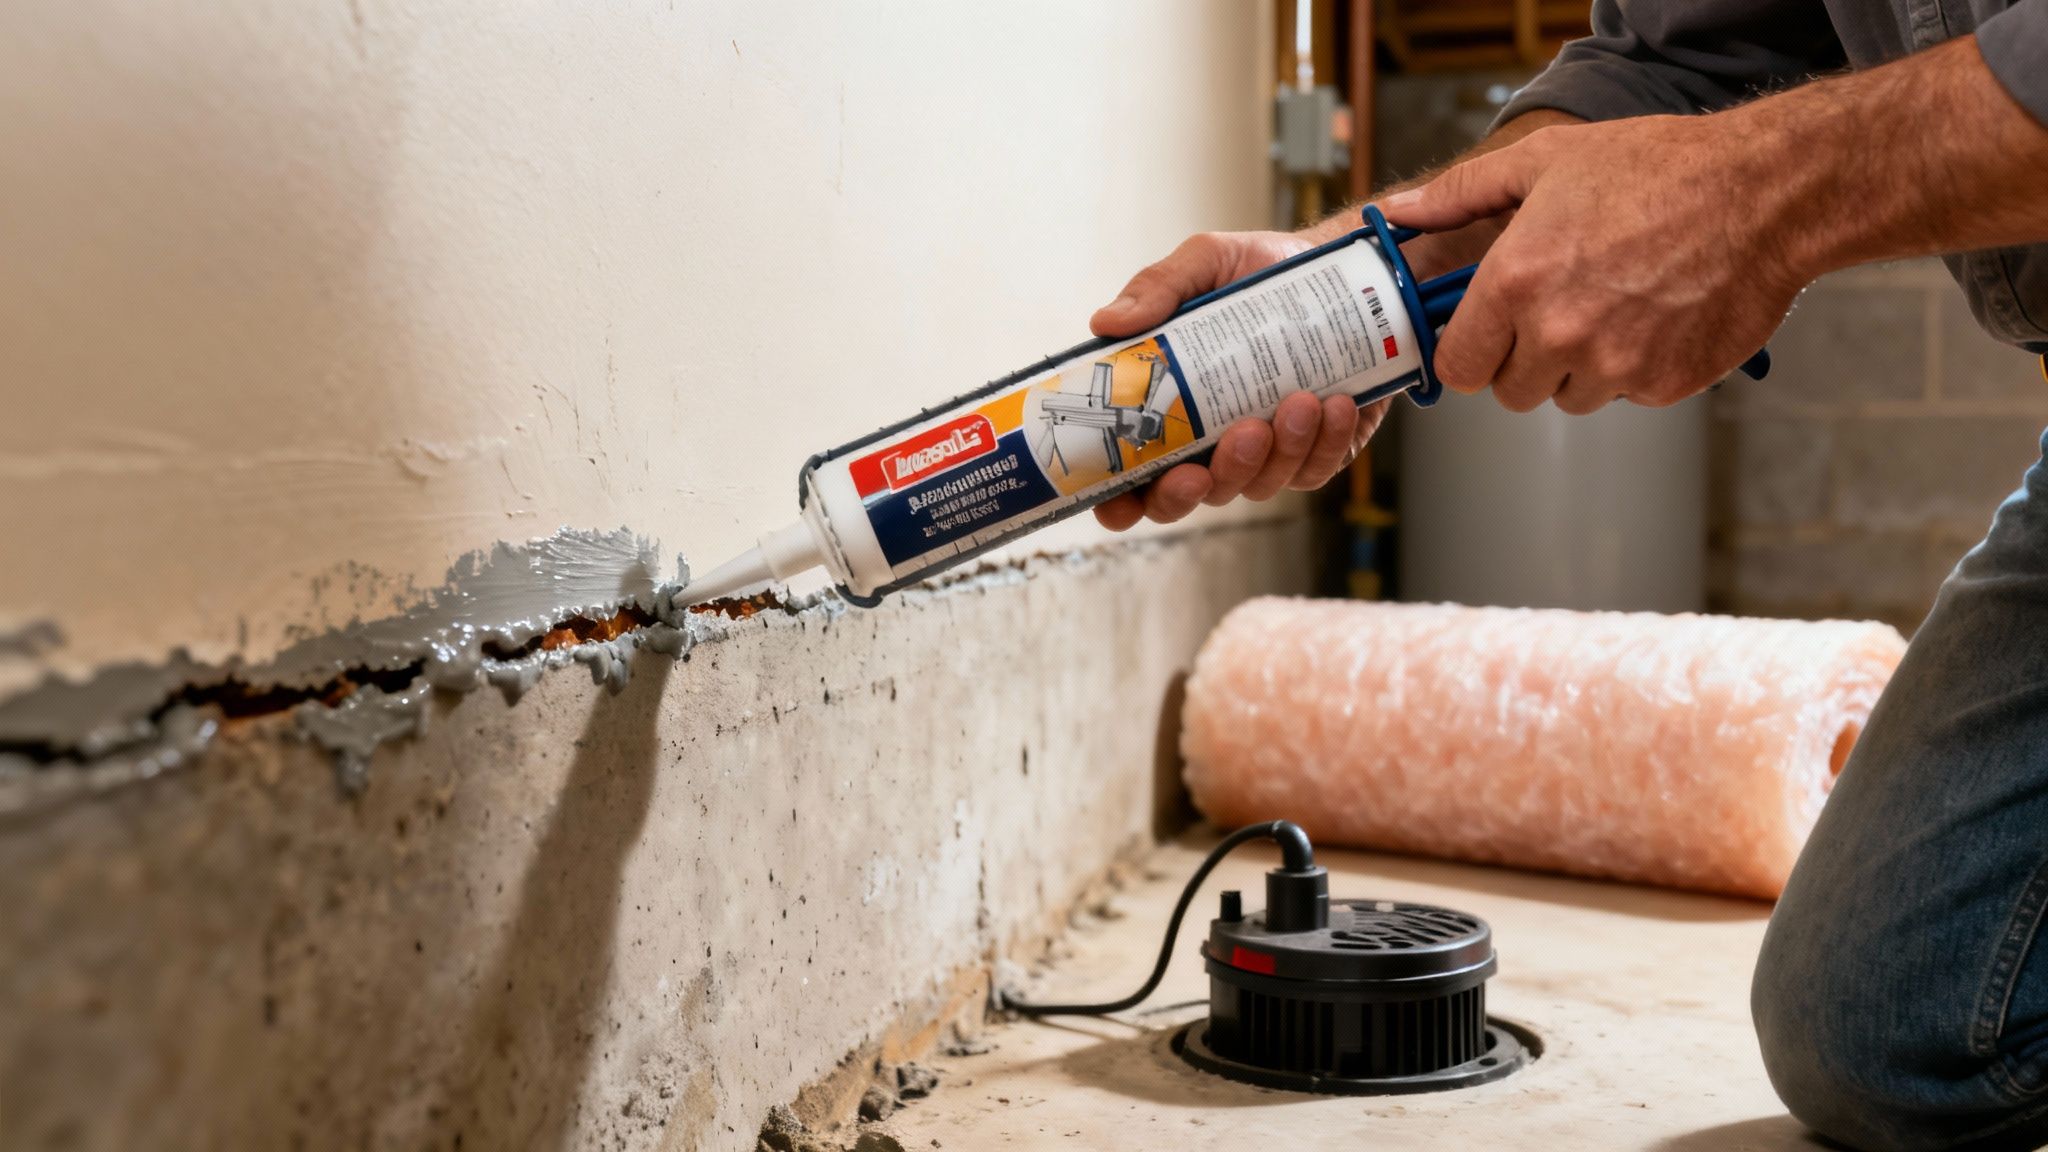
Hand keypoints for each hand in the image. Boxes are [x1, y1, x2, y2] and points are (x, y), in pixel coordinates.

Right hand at [1086, 231, 1391, 530]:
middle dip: (1204, 485)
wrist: (1340, 269)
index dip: (1119, 504)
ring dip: (1277, 452)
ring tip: (1299, 401)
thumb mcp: (1206, 263)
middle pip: (1188, 498)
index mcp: (1166, 408)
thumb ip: (1158, 287)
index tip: (1121, 503)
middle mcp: (1208, 442)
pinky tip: (1335, 405)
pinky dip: (1325, 443)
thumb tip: (1105, 322)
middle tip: (1236, 437)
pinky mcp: (1315, 452)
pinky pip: (1313, 470)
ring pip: (1257, 486)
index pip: (1128, 479)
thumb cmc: (1260, 272)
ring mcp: (1263, 455)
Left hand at [1380, 115, 1806, 414]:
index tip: (1489, 335)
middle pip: (1511, 391)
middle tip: (1562, 310)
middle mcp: (1559, 332)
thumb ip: (1462, 192)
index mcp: (1516, 283)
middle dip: (1526, 360)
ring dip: (1580, 368)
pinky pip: (1627, 396)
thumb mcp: (1546, 160)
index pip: (1459, 367)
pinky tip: (1657, 316)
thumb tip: (1400, 213)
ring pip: (1569, 398)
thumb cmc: (1656, 167)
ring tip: (1615, 306)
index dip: (1471, 352)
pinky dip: (1636, 369)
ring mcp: (1614, 366)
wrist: (1763, 191)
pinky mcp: (1664, 385)